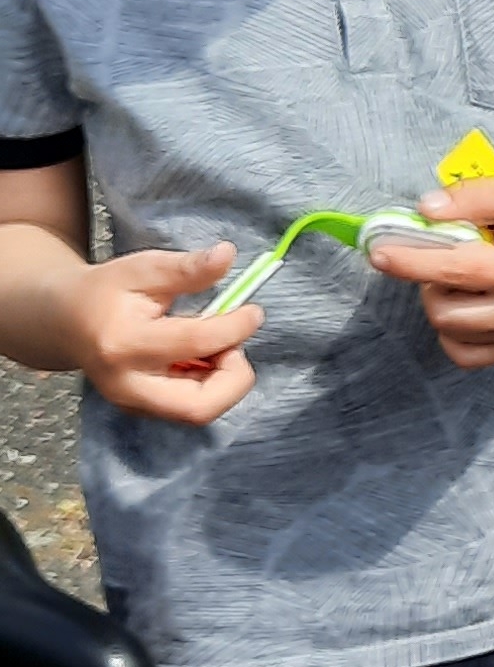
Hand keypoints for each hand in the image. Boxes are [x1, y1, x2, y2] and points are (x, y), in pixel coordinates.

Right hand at [63, 246, 261, 424]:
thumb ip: (186, 268)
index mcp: (123, 343)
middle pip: (199, 406)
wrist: (65, 321)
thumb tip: (227, 254)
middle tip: (234, 345)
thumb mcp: (142, 269)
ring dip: (224, 381)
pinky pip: (189, 408)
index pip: (196, 343)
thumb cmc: (107, 291)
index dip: (235, 327)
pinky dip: (209, 385)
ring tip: (215, 346)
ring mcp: (132, 403)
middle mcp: (126, 384)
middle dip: (234, 377)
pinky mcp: (141, 410)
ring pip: (198, 411)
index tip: (254, 312)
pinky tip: (200, 358)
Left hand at [368, 179, 493, 368]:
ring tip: (457, 279)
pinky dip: (453, 334)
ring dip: (440, 303)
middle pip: (445, 309)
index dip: (411, 262)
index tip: (379, 252)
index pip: (456, 270)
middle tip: (443, 257)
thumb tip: (424, 212)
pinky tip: (463, 307)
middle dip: (428, 281)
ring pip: (450, 333)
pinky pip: (466, 356)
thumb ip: (469, 198)